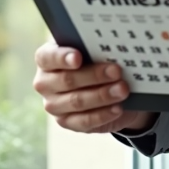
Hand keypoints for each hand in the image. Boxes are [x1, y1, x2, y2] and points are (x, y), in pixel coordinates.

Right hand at [33, 42, 156, 134]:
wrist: (104, 86)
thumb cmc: (96, 60)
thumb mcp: (93, 51)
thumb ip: (95, 48)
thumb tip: (113, 46)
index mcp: (47, 59)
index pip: (47, 57)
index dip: (62, 57)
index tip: (78, 57)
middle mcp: (45, 82)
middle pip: (67, 80)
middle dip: (94, 75)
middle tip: (116, 71)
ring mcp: (54, 105)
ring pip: (77, 101)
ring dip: (102, 96)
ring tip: (123, 89)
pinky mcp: (66, 122)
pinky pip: (84, 121)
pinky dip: (103, 115)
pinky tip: (117, 108)